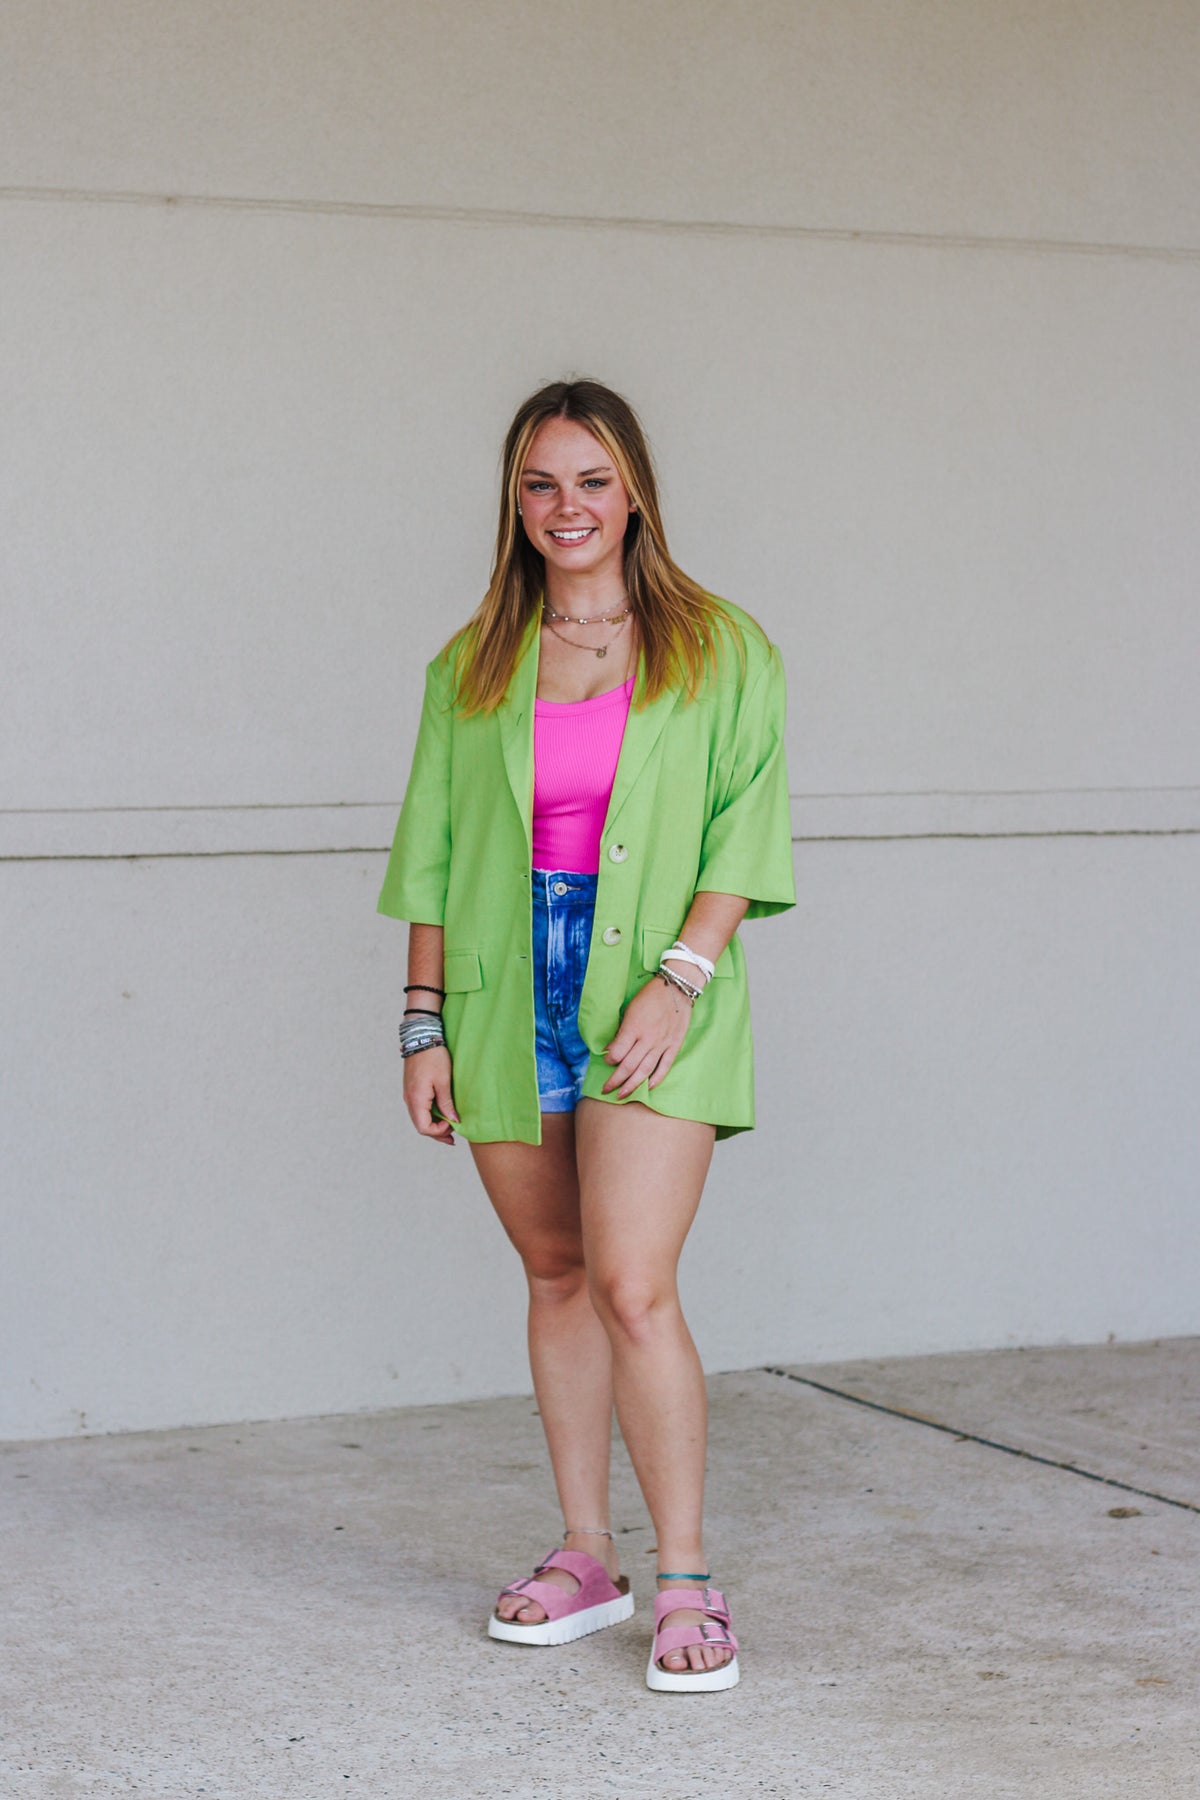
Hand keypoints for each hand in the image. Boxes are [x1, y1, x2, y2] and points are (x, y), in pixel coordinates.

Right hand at [403, 1044, 458, 1146]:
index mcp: (416, 1100)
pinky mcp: (411, 1089)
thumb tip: (453, 1121)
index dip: (439, 1132)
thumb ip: (447, 1103)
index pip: (424, 1128)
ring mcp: (409, 1094)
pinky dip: (429, 1115)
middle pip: (420, 1126)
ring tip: (448, 1128)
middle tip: (453, 1138)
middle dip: (436, 1133)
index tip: (453, 1126)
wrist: (421, 1037)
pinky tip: (440, 1114)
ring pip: (419, 1118)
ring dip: (433, 1125)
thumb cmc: (433, 1057)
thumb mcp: (444, 1081)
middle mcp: (409, 1100)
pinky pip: (418, 1109)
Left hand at [601, 975, 692, 1097]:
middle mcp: (648, 1038)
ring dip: (632, 1084)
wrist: (677, 989)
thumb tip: (611, 1049)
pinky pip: (665, 1066)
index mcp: (634, 1027)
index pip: (618, 1052)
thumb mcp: (630, 1010)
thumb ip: (622, 1031)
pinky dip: (656, 1078)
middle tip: (605, 1089)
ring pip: (645, 1070)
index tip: (606, 1061)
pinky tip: (648, 1087)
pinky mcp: (674, 1045)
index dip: (609, 1060)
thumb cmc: (650, 996)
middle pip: (628, 1065)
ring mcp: (662, 1043)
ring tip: (622, 1095)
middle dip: (615, 1080)